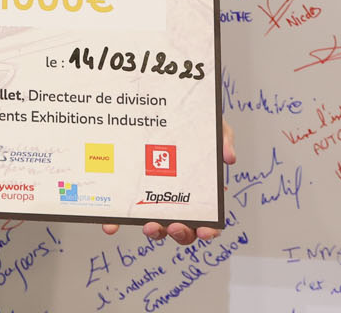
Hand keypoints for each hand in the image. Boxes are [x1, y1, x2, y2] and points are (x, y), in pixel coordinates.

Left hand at [101, 120, 233, 244]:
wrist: (160, 108)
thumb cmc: (190, 124)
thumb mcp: (212, 126)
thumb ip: (223, 139)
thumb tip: (229, 157)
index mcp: (199, 190)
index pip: (208, 218)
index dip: (209, 230)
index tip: (205, 230)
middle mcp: (177, 198)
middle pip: (183, 229)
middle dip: (180, 233)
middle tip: (174, 225)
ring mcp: (153, 196)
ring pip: (157, 225)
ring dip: (155, 231)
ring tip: (149, 225)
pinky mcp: (130, 192)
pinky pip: (125, 211)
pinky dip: (118, 221)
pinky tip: (111, 224)